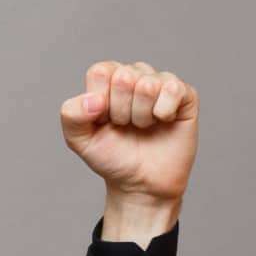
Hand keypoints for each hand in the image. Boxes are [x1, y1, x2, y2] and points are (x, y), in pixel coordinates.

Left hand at [59, 60, 197, 203]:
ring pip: (148, 85)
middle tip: (125, 126)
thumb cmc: (112, 157)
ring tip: (143, 127)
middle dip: (121, 111)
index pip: (101, 72)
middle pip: (124, 78)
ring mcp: (161, 83)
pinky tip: (163, 121)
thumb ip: (71, 115)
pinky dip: (164, 113)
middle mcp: (135, 74)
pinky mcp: (185, 94)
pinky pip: (173, 89)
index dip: (101, 102)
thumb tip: (95, 100)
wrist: (140, 184)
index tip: (104, 121)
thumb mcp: (80, 140)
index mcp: (109, 79)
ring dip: (142, 116)